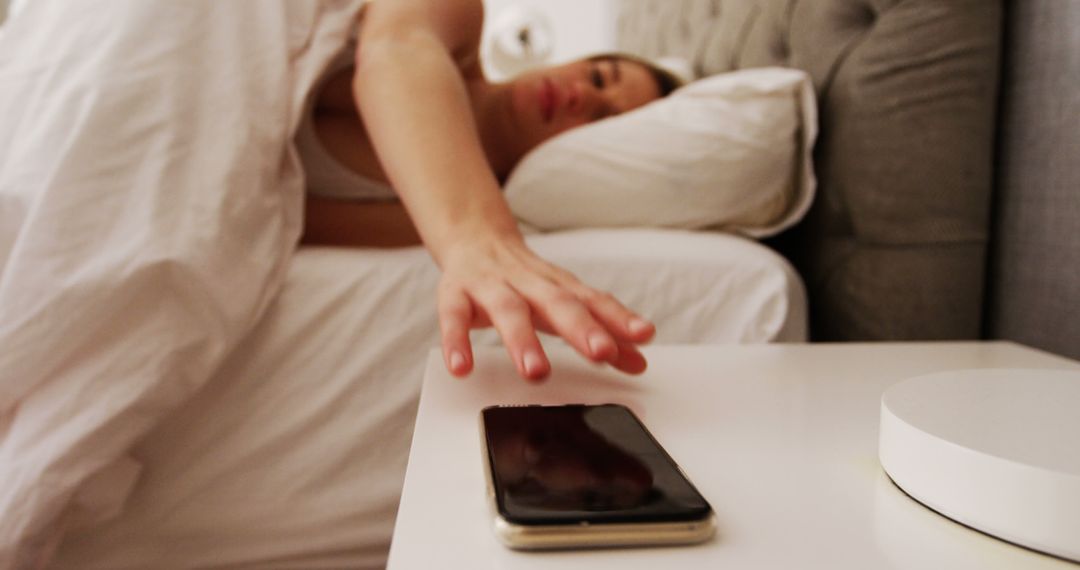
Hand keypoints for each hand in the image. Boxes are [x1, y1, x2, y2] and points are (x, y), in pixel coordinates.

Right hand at [435, 231, 654, 380]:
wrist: (473, 238)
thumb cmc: (524, 281)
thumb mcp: (563, 302)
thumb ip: (601, 332)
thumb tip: (639, 361)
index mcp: (558, 286)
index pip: (593, 300)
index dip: (619, 317)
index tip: (643, 335)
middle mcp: (528, 282)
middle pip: (557, 302)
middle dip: (580, 327)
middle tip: (601, 353)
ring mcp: (490, 286)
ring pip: (508, 309)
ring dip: (523, 340)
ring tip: (536, 372)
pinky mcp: (455, 293)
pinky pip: (453, 316)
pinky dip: (457, 341)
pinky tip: (462, 367)